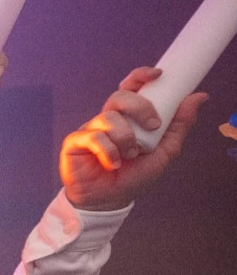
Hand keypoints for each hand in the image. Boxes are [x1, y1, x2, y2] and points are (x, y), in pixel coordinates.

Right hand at [60, 67, 208, 211]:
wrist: (109, 200)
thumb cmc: (133, 176)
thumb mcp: (164, 151)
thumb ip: (179, 125)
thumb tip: (199, 97)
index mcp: (128, 117)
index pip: (131, 88)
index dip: (141, 76)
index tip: (158, 75)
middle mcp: (108, 119)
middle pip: (119, 97)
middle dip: (140, 108)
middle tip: (153, 126)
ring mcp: (90, 129)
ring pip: (108, 118)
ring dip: (126, 138)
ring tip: (130, 155)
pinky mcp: (75, 142)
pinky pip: (94, 137)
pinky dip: (109, 152)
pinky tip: (112, 164)